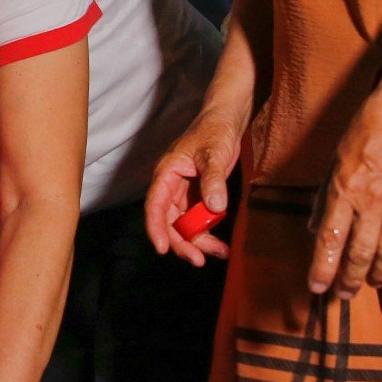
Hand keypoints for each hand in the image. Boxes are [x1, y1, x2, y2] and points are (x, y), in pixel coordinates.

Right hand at [146, 110, 246, 266]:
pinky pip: (199, 221)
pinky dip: (209, 234)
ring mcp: (185, 194)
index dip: (156, 228)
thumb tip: (215, 207)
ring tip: (220, 252)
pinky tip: (221, 246)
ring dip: (199, 242)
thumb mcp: (213, 154)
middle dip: (182, 243)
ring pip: (185, 226)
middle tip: (199, 260)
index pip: (155, 205)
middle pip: (169, 222)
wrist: (226, 121)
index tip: (163, 249)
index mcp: (166, 174)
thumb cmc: (214, 131)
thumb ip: (213, 180)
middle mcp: (172, 187)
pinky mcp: (199, 198)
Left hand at [309, 99, 381, 295]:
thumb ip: (325, 198)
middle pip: (359, 253)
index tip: (317, 287)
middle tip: (343, 295)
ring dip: (376, 273)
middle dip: (349, 280)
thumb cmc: (365, 133)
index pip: (330, 239)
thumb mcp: (333, 162)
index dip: (323, 267)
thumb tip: (315, 230)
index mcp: (344, 190)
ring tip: (369, 284)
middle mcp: (371, 202)